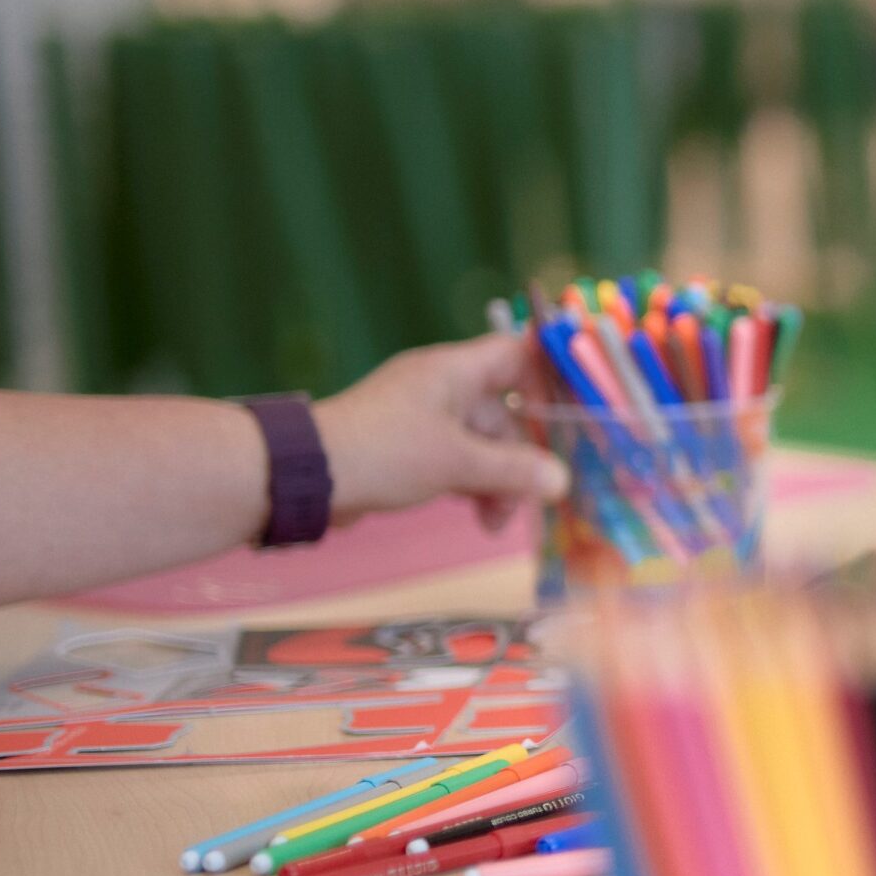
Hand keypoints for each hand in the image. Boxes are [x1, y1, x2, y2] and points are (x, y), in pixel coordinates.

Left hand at [314, 334, 568, 531]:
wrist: (306, 476)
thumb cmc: (385, 452)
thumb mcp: (457, 463)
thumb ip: (514, 471)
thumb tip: (562, 482)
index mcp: (453, 371)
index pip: (516, 355)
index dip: (548, 380)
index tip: (570, 420)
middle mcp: (441, 387)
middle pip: (503, 412)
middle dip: (520, 458)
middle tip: (531, 496)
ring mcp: (423, 418)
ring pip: (480, 443)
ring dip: (497, 480)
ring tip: (494, 520)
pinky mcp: (408, 447)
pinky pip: (455, 460)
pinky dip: (470, 485)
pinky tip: (476, 515)